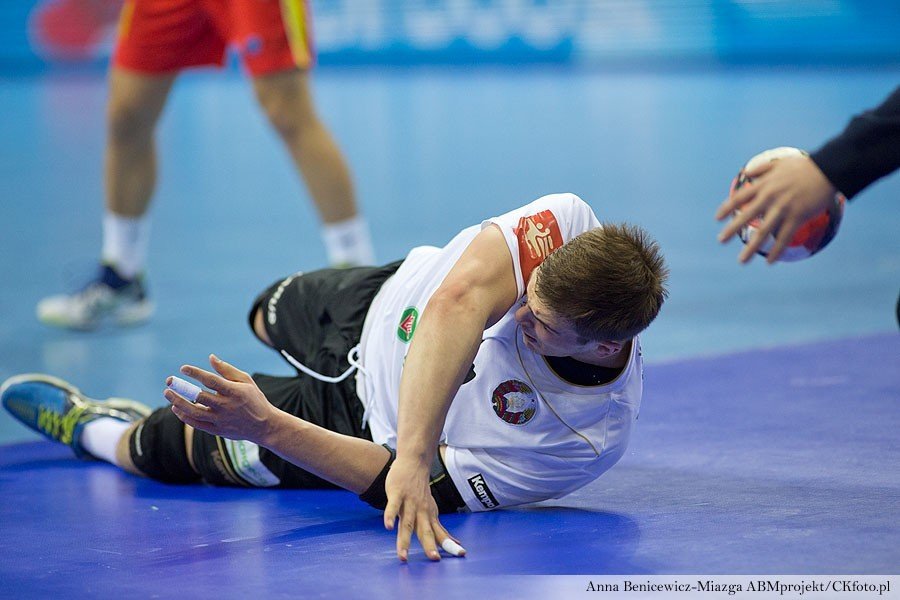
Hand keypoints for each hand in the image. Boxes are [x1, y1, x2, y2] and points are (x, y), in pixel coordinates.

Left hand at [164, 354, 274, 443]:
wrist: (265, 426)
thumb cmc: (254, 400)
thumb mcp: (246, 381)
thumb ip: (227, 370)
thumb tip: (210, 358)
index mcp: (234, 391)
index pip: (210, 380)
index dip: (195, 373)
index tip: (183, 368)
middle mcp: (226, 406)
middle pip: (198, 396)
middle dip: (181, 388)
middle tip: (169, 381)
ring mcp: (221, 420)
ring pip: (194, 412)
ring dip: (178, 402)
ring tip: (168, 393)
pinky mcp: (217, 430)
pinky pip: (197, 424)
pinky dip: (185, 416)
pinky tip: (176, 408)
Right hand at [383, 456, 463, 561]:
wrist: (415, 462)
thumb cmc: (421, 491)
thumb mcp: (432, 511)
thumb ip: (439, 529)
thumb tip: (455, 544)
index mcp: (430, 517)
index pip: (440, 534)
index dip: (449, 544)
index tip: (461, 554)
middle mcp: (421, 512)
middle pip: (425, 532)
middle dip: (429, 546)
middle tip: (434, 559)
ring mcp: (409, 503)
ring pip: (407, 524)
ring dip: (405, 540)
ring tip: (403, 556)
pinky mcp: (397, 494)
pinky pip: (393, 507)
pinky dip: (390, 516)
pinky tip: (388, 527)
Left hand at [715, 155, 837, 263]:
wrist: (828, 170)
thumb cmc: (804, 166)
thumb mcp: (779, 163)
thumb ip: (762, 169)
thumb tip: (747, 171)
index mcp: (764, 185)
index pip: (740, 198)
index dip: (727, 208)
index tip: (718, 218)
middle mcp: (770, 197)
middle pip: (746, 216)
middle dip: (732, 229)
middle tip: (721, 241)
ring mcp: (783, 208)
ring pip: (763, 232)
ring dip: (752, 248)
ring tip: (742, 261)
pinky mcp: (797, 217)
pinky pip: (784, 237)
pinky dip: (776, 250)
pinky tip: (770, 262)